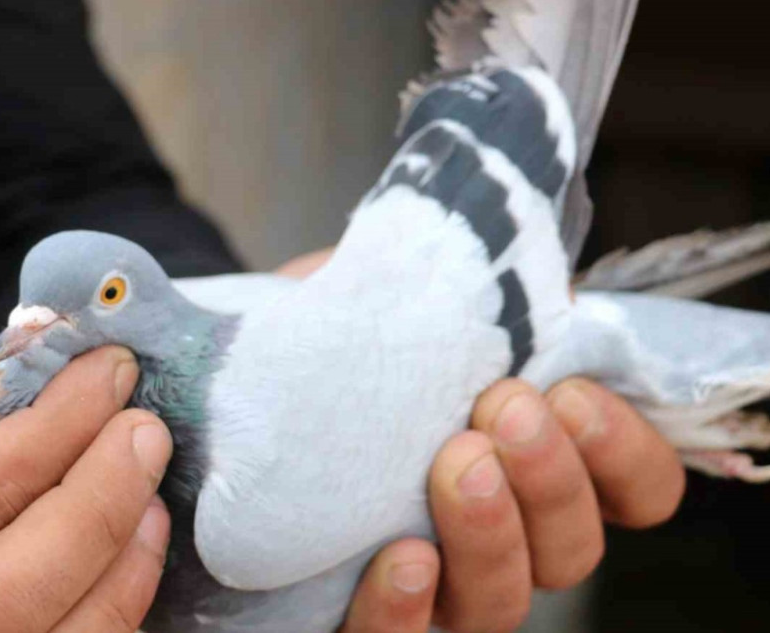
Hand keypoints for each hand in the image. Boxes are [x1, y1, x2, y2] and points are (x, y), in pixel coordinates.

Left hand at [276, 249, 685, 632]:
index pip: (635, 490)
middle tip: (506, 408)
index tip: (571, 392)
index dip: (626, 453)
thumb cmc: (356, 334)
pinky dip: (405, 609)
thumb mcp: (428, 299)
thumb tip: (549, 288)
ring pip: (499, 603)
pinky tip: (402, 558)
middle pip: (572, 551)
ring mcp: (437, 583)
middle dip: (552, 479)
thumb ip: (495, 301)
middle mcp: (502, 533)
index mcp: (538, 465)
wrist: (253, 364)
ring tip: (458, 465)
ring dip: (491, 535)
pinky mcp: (364, 607)